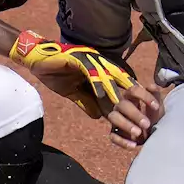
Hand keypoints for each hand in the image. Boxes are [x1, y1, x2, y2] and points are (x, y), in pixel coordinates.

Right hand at [9, 30, 134, 117]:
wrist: (36, 58)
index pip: (122, 91)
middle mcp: (101, 66)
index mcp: (100, 74)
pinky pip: (94, 76)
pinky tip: (109, 105)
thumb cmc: (54, 72)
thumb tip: (99, 115)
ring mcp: (92, 62)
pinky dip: (102, 90)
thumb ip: (87, 101)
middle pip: (124, 89)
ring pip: (115, 85)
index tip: (144, 121)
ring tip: (136, 120)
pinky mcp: (81, 59)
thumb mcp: (72, 92)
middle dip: (136, 109)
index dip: (134, 106)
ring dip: (126, 105)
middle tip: (147, 126)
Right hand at [107, 81, 164, 148]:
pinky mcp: (115, 133)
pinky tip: (133, 145)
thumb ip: (156, 96)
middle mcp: (121, 106)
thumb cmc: (153, 117)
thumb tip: (151, 86)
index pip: (133, 90)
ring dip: (126, 125)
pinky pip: (113, 136)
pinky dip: (122, 141)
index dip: (144, 97)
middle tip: (148, 124)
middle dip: (135, 114)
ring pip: (114, 117)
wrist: (152, 134)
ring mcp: (116, 120)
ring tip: (139, 133)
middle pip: (122, 105)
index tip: (156, 106)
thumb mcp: (158, 108)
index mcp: (132, 97)